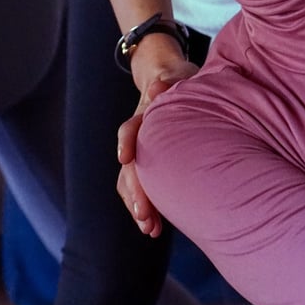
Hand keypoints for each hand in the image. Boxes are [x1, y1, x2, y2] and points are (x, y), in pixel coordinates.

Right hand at [117, 60, 198, 235]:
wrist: (167, 81)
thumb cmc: (180, 79)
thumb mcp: (178, 75)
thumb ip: (168, 81)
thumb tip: (157, 88)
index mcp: (145, 112)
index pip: (130, 128)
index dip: (127, 142)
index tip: (124, 158)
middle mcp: (137, 134)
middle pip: (130, 164)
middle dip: (136, 189)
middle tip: (144, 214)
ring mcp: (139, 150)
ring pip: (130, 181)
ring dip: (137, 205)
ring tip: (149, 228)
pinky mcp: (147, 163)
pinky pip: (140, 188)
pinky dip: (145, 208)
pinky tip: (154, 229)